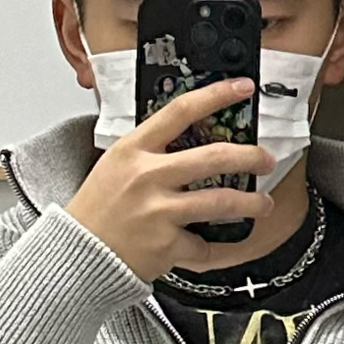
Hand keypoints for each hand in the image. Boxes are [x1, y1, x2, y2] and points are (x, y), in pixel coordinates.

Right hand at [66, 77, 275, 283]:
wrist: (76, 255)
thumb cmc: (96, 212)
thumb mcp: (114, 166)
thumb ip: (148, 152)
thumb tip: (187, 140)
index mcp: (134, 149)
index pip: (181, 111)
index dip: (217, 95)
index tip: (243, 88)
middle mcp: (148, 177)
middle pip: (213, 157)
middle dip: (249, 157)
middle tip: (266, 159)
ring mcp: (159, 212)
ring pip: (220, 202)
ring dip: (250, 204)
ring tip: (263, 205)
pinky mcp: (166, 245)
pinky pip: (205, 246)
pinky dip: (221, 249)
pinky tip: (230, 245)